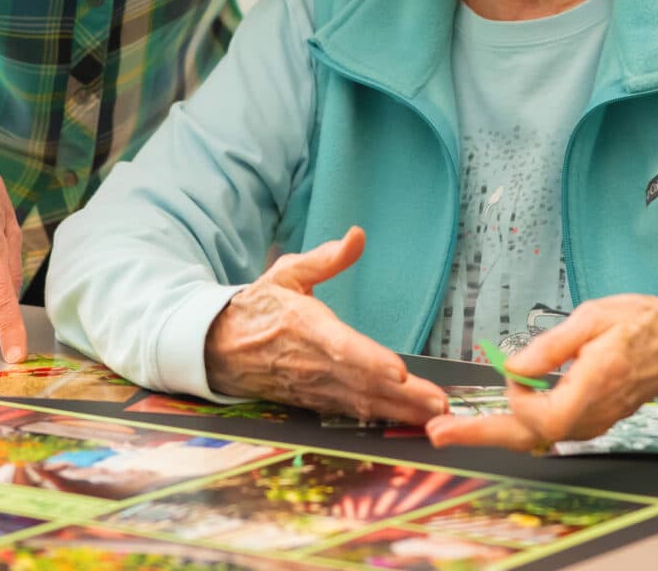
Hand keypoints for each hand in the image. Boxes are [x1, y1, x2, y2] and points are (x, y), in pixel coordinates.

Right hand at [202, 227, 448, 423]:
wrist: (218, 348)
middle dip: (403, 396)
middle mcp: (311, 362)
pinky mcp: (315, 401)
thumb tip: (357, 235)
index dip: (371, 361)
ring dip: (398, 412)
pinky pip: (352, 413)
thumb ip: (325, 258)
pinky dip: (380, 419)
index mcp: (304, 326)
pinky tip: (406, 421)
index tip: (399, 372)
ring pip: (361, 403)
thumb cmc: (258, 306)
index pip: (342, 347)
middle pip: (362, 383)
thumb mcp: (286, 272)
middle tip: (439, 405)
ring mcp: (313, 387)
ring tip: (433, 417)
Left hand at [425, 295, 657, 451]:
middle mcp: (592, 413)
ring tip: (454, 428)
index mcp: (594, 385)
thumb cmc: (642, 324)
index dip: (514, 402)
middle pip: (530, 436)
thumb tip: (513, 367)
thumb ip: (551, 346)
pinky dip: (519, 421)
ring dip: (496, 429)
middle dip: (481, 435)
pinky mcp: (590, 420)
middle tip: (440, 433)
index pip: (543, 418)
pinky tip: (498, 413)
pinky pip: (548, 427)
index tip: (509, 374)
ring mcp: (592, 421)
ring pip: (536, 435)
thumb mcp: (594, 317)